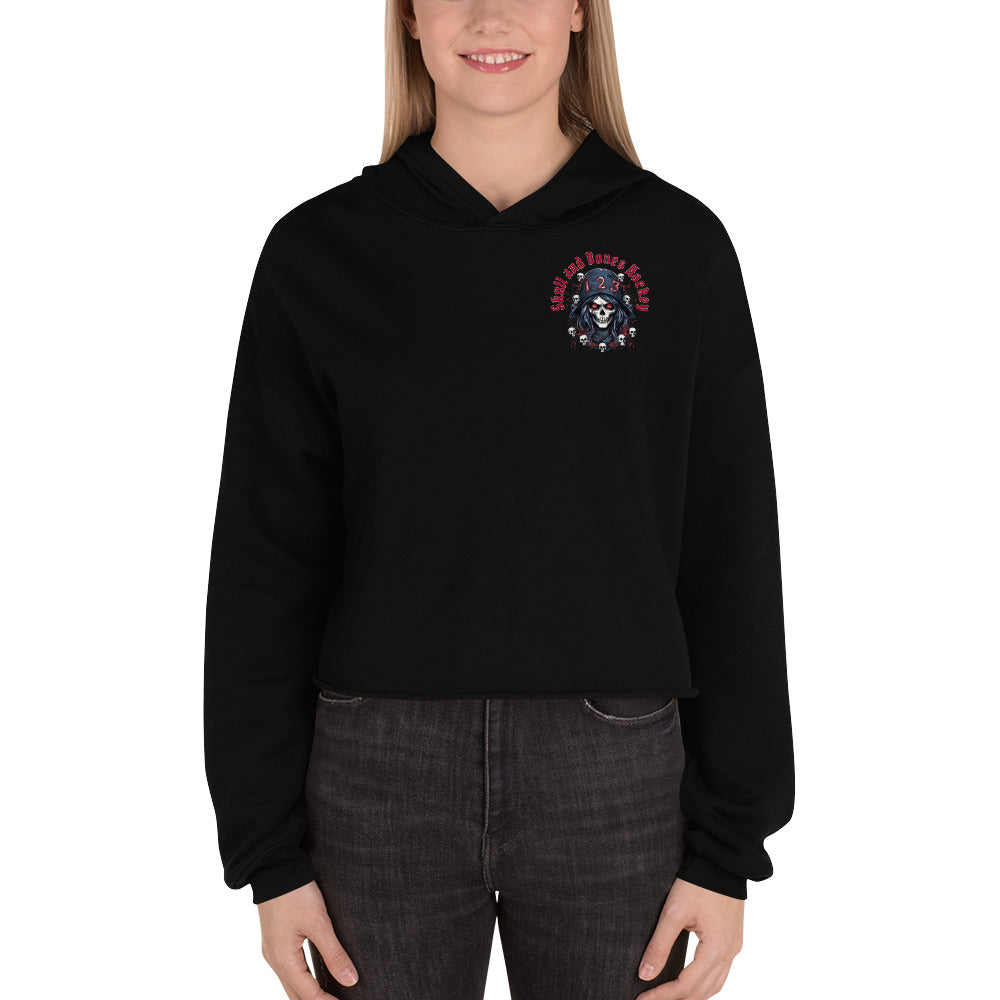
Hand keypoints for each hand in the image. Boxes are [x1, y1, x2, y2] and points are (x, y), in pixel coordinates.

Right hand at [258, 880, 358, 997]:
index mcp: (283, 959)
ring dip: (308, 994)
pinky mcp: (275, 941)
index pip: (308, 995)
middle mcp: (274, 959)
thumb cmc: (295, 893)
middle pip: (296, 995)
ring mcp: (272, 950)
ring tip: (329, 995)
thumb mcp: (319, 922)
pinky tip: (314, 977)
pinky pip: (288, 970)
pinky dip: (302, 980)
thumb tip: (350, 980)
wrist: (274, 867)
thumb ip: (334, 953)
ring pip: (290, 984)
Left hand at [636, 877, 743, 998]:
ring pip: (715, 985)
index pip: (686, 986)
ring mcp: (734, 946)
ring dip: (692, 995)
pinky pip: (721, 972)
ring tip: (668, 996)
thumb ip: (659, 945)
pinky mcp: (733, 939)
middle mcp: (730, 952)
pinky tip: (690, 981)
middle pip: (702, 992)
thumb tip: (645, 974)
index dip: (663, 996)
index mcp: (716, 949)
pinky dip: (704, 983)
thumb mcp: (674, 912)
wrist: (723, 859)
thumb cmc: (698, 881)